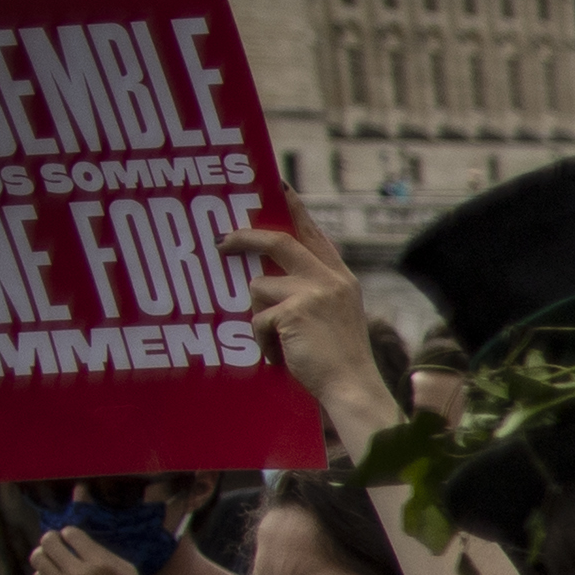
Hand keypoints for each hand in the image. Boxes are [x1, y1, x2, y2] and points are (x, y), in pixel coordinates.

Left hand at [25, 526, 153, 574]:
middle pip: (49, 542)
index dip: (70, 532)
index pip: (71, 534)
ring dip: (43, 553)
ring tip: (52, 557)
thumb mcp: (126, 569)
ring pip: (38, 559)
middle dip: (51, 537)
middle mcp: (80, 574)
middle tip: (56, 541)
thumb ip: (102, 553)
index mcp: (100, 563)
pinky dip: (43, 572)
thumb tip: (78, 540)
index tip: (73, 537)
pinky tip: (54, 574)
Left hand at [227, 200, 385, 435]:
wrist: (352, 386)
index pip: (314, 234)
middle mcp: (331, 279)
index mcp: (341, 278)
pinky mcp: (294, 311)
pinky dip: (262, 341)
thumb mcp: (333, 316)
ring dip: (259, 316)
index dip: (295, 209)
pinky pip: (257, 319)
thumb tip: (264, 278)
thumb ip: (311, 291)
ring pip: (259, 287)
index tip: (278, 188)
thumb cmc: (339, 360)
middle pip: (278, 241)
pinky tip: (280, 356)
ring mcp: (314, 293)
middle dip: (245, 238)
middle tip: (222, 241)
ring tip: (279, 342)